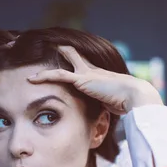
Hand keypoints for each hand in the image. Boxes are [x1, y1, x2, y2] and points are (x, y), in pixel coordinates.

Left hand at [27, 46, 162, 114]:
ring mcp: (86, 73)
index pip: (82, 65)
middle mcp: (92, 71)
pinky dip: (45, 76)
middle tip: (48, 46)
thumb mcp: (113, 104)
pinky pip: (59, 75)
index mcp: (99, 76)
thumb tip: (107, 119)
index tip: (63, 59)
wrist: (134, 95)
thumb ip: (106, 106)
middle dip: (61, 51)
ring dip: (48, 62)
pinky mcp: (82, 79)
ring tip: (32, 62)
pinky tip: (32, 79)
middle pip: (73, 56)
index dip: (73, 60)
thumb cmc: (128, 103)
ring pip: (63, 62)